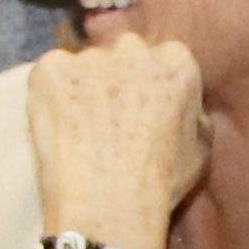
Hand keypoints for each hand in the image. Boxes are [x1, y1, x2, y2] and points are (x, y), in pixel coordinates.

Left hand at [19, 36, 207, 248]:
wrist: (107, 200)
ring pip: (83, 67)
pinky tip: (58, 128)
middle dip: (115, 78)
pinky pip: (49, 76)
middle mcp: (134, 49)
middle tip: (106, 118)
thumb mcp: (200, 148)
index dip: (147, 86)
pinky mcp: (51, 68)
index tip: (138, 110)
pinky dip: (49, 96)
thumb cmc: (159, 182)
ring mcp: (89, 56)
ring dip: (80, 89)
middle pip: (121, 55)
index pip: (160, 59)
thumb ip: (191, 112)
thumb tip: (183, 105)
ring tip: (78, 130)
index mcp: (176, 61)